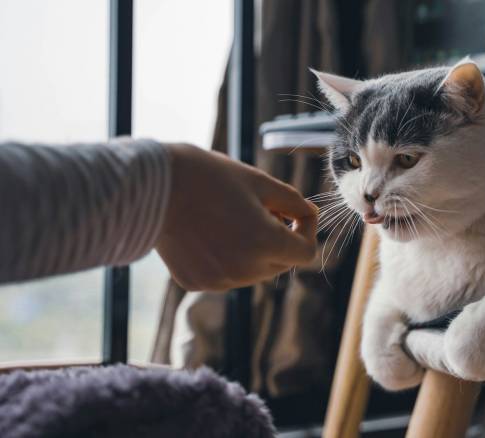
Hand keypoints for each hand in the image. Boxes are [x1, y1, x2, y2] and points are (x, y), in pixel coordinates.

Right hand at [156, 143, 317, 290]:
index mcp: (264, 243)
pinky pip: (227, 275)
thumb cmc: (207, 176)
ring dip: (257, 250)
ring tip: (234, 219)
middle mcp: (244, 270)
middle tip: (263, 210)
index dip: (307, 231)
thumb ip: (293, 202)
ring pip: (256, 272)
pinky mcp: (197, 283)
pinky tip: (211, 233)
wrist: (150, 186)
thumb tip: (311, 215)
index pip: (306, 252)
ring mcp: (218, 281)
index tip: (296, 213)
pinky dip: (229, 258)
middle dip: (282, 239)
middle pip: (282, 263)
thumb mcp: (259, 182)